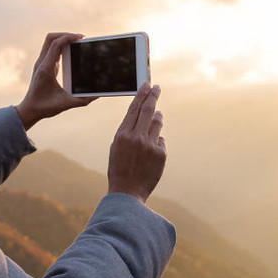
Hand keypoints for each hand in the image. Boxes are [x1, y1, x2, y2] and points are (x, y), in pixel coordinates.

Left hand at [14, 32, 96, 130]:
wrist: (29, 110)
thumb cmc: (44, 107)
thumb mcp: (65, 104)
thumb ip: (82, 100)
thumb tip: (97, 95)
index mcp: (45, 69)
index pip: (55, 45)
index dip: (68, 37)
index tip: (80, 37)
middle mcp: (41, 63)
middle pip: (50, 38)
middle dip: (65, 34)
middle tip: (80, 38)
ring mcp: (41, 64)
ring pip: (50, 43)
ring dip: (63, 40)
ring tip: (77, 43)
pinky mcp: (43, 66)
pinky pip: (51, 50)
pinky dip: (61, 47)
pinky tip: (71, 53)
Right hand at [106, 83, 166, 202]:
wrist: (127, 193)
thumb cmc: (119, 169)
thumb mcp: (117, 147)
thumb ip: (129, 132)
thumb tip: (150, 118)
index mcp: (122, 135)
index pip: (134, 109)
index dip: (141, 95)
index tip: (146, 85)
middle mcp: (137, 137)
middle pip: (148, 110)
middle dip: (153, 96)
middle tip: (157, 87)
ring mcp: (150, 146)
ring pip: (157, 124)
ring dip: (157, 117)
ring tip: (157, 114)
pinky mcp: (161, 154)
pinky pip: (161, 141)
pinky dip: (157, 143)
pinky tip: (150, 153)